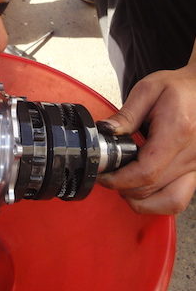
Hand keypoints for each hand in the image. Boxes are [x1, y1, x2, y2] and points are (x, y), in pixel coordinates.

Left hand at [98, 56, 195, 214]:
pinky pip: (178, 199)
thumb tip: (105, 131)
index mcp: (176, 132)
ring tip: (122, 185)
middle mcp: (191, 155)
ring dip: (140, 200)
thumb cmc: (179, 88)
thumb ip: (126, 114)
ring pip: (169, 201)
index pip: (146, 171)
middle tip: (107, 175)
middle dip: (123, 187)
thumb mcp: (148, 90)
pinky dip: (157, 202)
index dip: (119, 179)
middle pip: (152, 188)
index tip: (103, 175)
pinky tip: (141, 190)